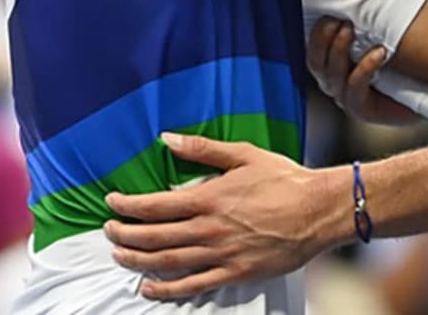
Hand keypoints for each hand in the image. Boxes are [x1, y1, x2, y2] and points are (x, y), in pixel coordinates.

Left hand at [105, 133, 346, 300]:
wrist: (318, 210)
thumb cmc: (284, 179)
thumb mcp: (244, 155)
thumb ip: (203, 149)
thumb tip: (167, 138)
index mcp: (209, 198)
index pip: (154, 205)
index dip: (127, 206)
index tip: (112, 203)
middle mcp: (209, 229)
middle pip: (153, 236)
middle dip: (124, 234)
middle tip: (109, 231)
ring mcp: (220, 254)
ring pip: (166, 262)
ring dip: (137, 260)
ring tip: (119, 256)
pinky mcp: (234, 272)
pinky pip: (192, 285)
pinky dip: (165, 289)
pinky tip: (148, 288)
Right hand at [308, 18, 418, 125]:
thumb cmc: (414, 56)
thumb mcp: (392, 29)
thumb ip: (377, 11)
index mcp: (339, 62)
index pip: (316, 47)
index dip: (318, 31)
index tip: (330, 10)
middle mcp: (339, 82)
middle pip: (316, 62)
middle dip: (322, 39)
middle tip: (339, 19)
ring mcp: (350, 99)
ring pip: (331, 77)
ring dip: (339, 50)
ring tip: (351, 29)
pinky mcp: (364, 112)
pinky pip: (354, 91)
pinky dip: (364, 69)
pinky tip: (380, 52)